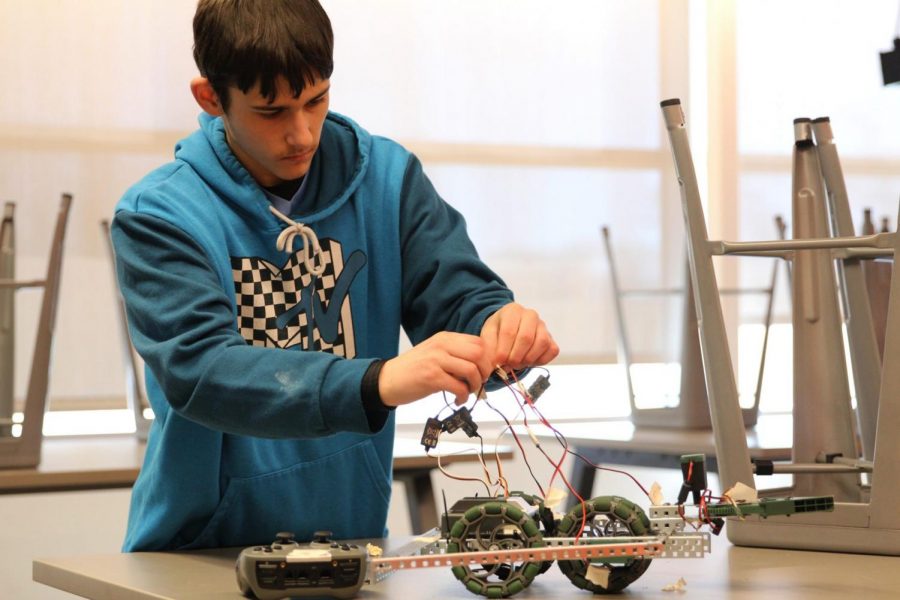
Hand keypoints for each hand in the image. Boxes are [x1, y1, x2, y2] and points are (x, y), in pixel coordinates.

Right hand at [378, 332, 493, 406]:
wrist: (387, 380)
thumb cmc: (413, 369)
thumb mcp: (435, 354)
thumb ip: (455, 355)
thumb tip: (480, 367)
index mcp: (445, 338)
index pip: (478, 342)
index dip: (487, 359)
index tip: (483, 372)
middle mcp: (442, 345)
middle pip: (479, 354)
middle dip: (484, 371)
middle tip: (478, 383)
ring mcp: (436, 360)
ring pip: (471, 370)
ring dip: (474, 386)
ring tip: (467, 393)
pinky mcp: (431, 377)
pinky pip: (459, 387)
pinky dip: (463, 397)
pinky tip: (457, 400)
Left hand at [480, 303, 558, 371]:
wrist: (508, 330)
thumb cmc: (498, 331)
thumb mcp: (487, 335)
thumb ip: (489, 348)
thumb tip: (495, 366)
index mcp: (513, 310)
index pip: (509, 332)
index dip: (503, 350)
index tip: (498, 362)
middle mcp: (530, 315)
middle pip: (526, 338)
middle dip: (515, 357)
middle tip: (508, 365)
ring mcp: (543, 326)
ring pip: (542, 343)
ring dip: (528, 359)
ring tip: (517, 364)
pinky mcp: (551, 338)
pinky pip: (552, 350)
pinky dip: (540, 360)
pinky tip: (528, 361)